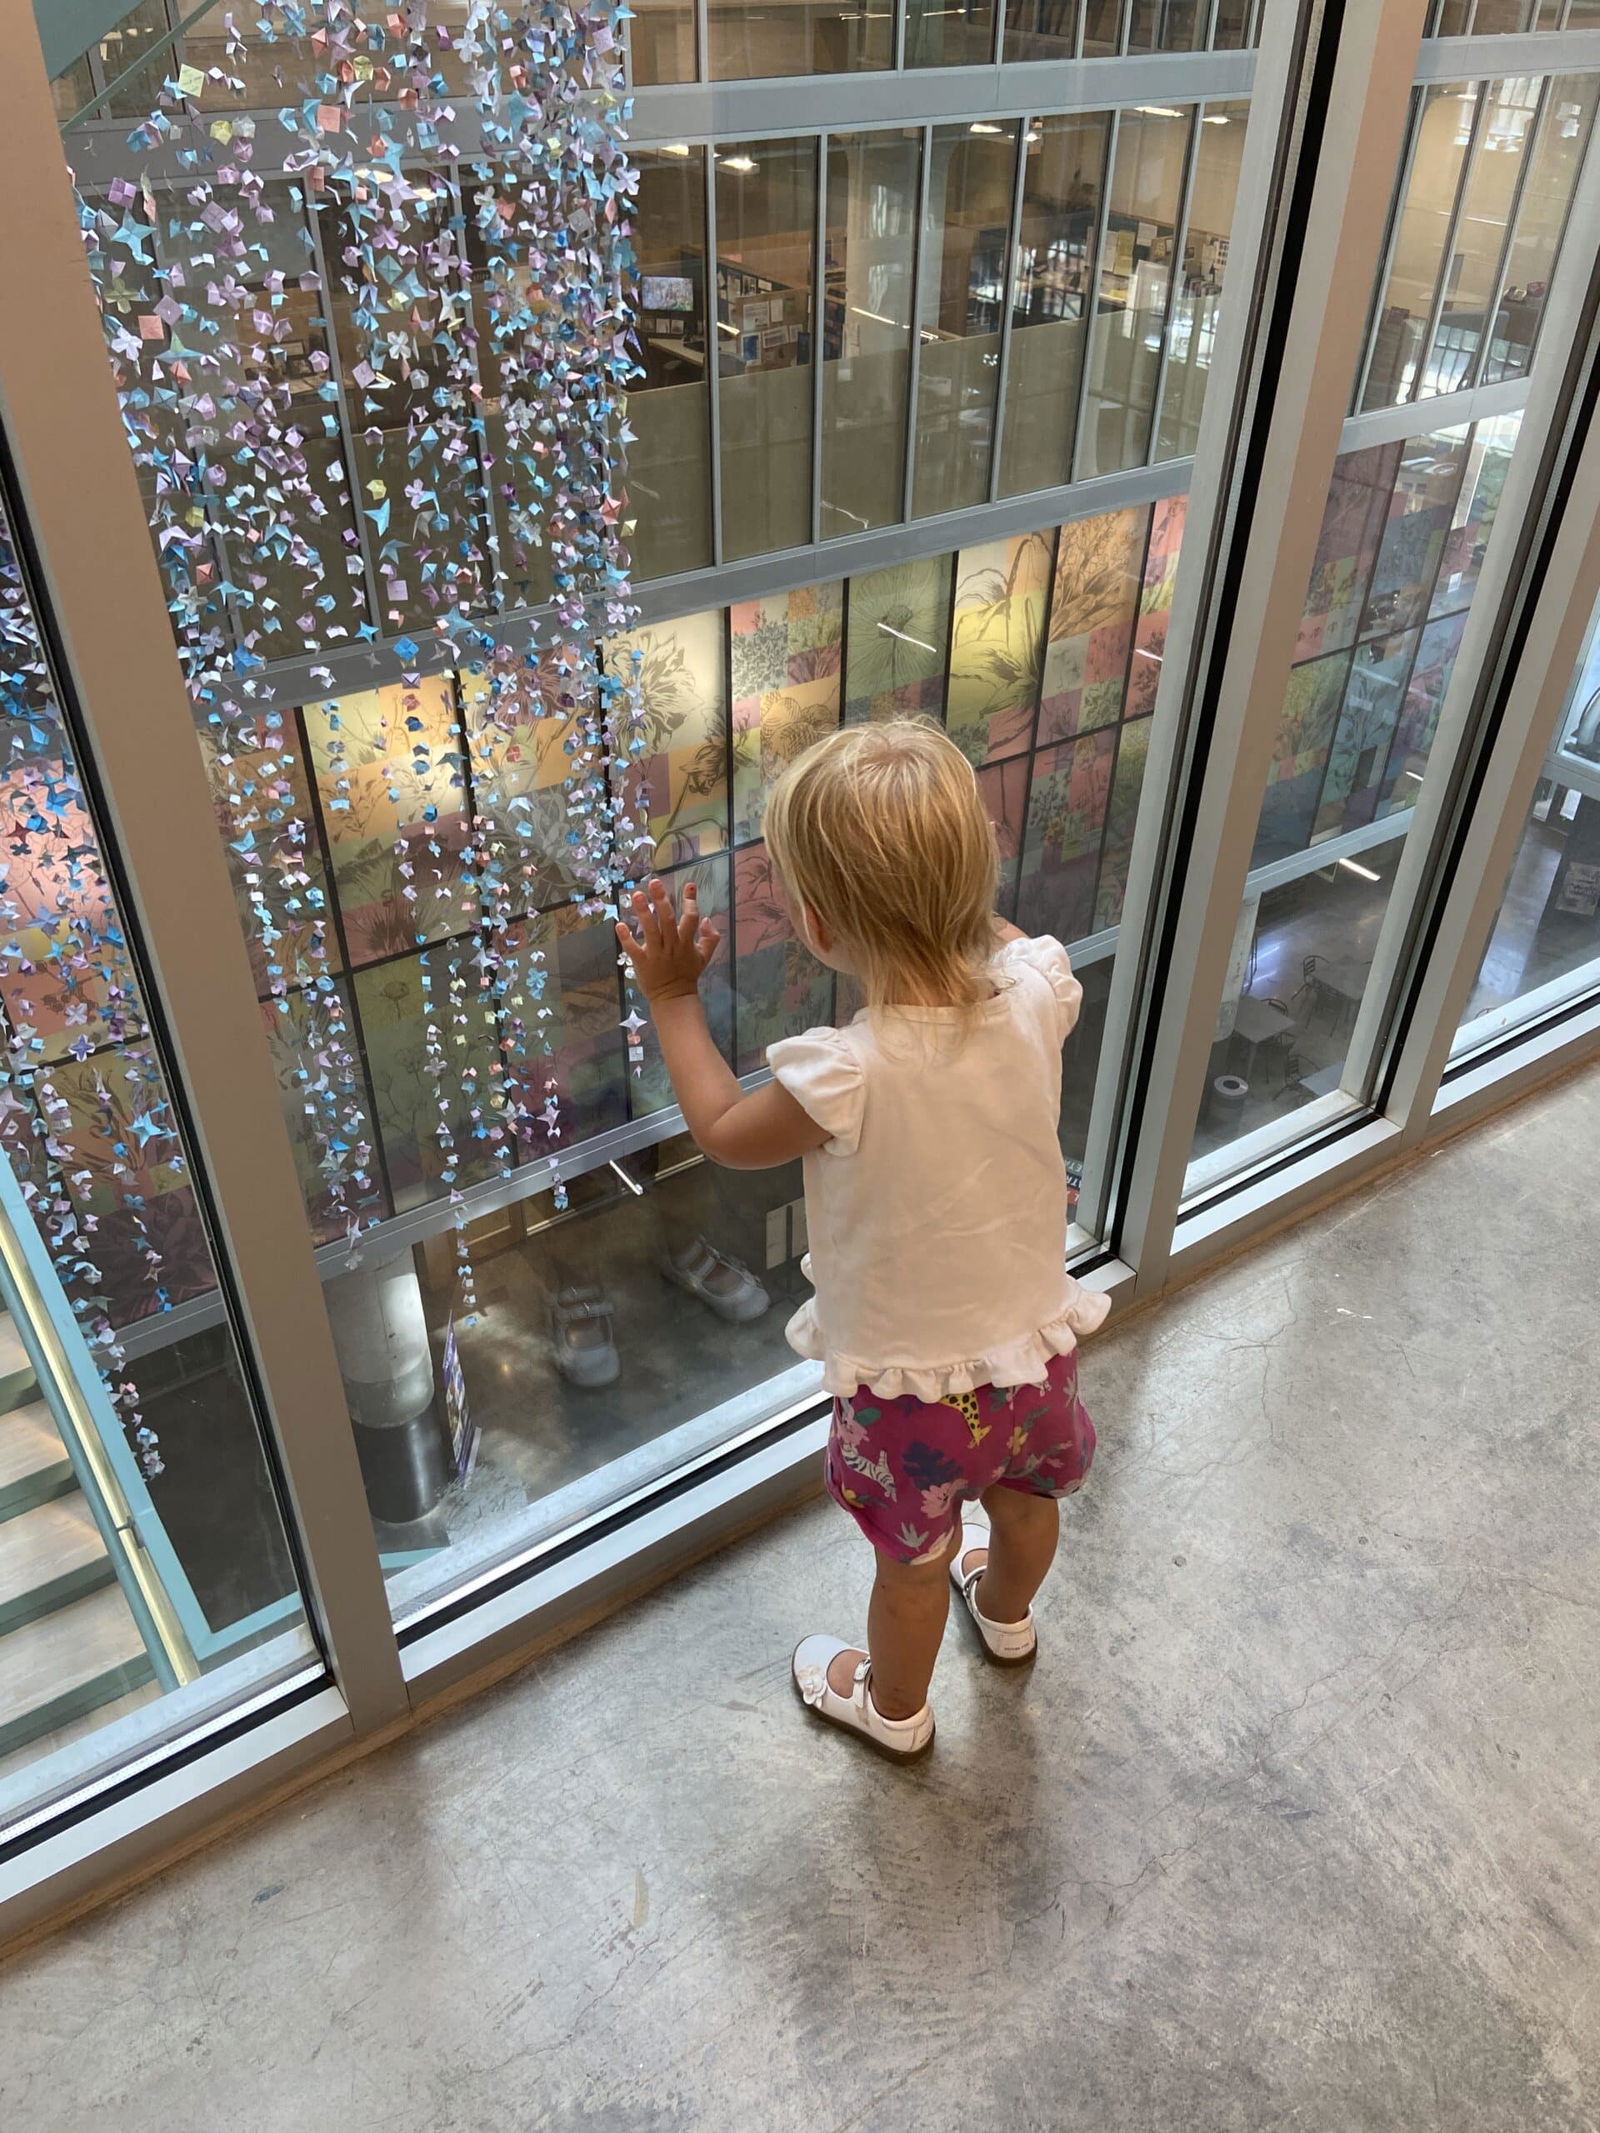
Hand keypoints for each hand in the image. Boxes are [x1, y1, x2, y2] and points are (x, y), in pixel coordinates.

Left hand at [614, 878, 722, 1002]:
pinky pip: (633, 949)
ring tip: (636, 895)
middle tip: (654, 882)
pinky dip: (626, 938)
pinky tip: (619, 925)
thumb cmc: (688, 974)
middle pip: (667, 919)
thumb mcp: (704, 956)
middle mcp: (671, 945)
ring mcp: (656, 954)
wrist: (674, 998)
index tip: (689, 885)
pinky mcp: (642, 963)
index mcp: (686, 942)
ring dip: (643, 912)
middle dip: (661, 900)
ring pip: (650, 930)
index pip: (691, 918)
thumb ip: (710, 938)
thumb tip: (707, 919)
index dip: (690, 901)